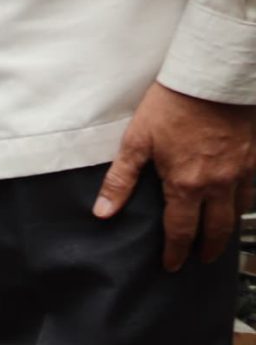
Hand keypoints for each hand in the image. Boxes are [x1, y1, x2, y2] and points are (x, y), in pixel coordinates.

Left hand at [95, 82, 255, 268]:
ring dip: (229, 225)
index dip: (176, 252)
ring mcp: (242, 170)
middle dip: (208, 248)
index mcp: (186, 185)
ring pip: (240, 210)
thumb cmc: (173, 106)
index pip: (181, 231)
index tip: (172, 265)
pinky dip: (246, 200)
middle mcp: (218, 184)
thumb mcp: (136, 143)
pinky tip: (240, 201)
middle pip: (217, 229)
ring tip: (220, 233)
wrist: (213, 78)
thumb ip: (120, 181)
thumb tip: (103, 212)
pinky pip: (254, 187)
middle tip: (201, 259)